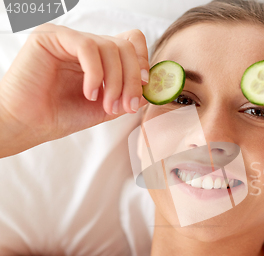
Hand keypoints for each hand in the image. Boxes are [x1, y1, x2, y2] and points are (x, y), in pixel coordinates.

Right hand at [0, 23, 148, 154]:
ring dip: (115, 81)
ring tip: (105, 104)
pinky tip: (89, 93)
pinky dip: (95, 73)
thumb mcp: (107, 106)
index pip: (131, 43)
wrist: (29, 125)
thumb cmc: (62, 116)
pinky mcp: (51, 37)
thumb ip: (129, 94)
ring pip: (110, 46)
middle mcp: (86, 44)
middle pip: (125, 46)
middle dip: (131, 79)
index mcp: (99, 57)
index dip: (142, 63)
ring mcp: (68, 38)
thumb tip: (150, 88)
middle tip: (125, 105)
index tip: (142, 88)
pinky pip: (88, 47)